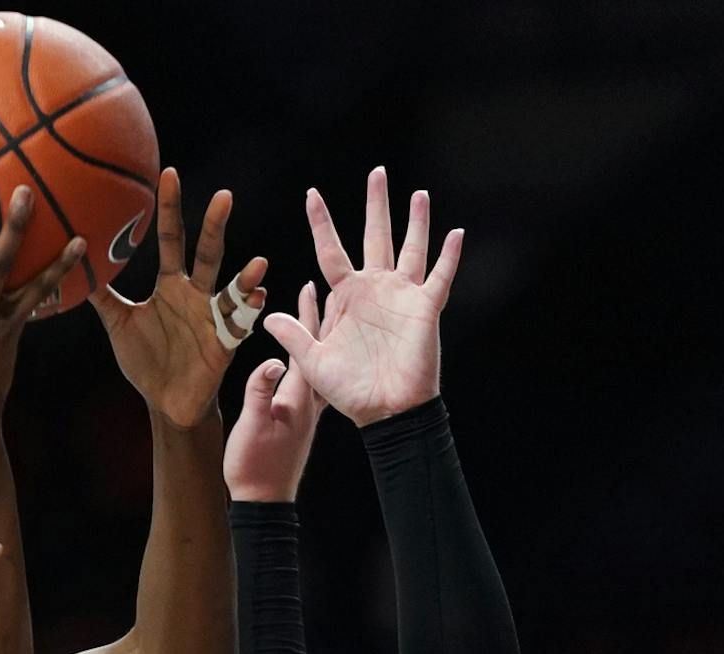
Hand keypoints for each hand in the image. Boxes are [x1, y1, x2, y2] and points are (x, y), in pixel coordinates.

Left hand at [89, 170, 268, 428]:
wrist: (166, 402)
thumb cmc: (146, 360)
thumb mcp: (118, 324)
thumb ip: (101, 296)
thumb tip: (71, 265)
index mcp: (171, 286)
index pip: (172, 238)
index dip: (170, 208)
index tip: (168, 173)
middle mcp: (196, 295)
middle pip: (206, 254)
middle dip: (215, 227)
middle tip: (223, 196)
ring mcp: (213, 318)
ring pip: (232, 290)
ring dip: (245, 278)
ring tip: (257, 264)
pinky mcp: (224, 345)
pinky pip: (240, 327)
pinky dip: (249, 314)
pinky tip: (257, 299)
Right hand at [223, 282, 329, 502]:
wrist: (265, 500)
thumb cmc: (255, 466)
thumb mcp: (253, 425)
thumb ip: (261, 392)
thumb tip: (272, 361)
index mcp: (298, 397)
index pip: (309, 348)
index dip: (311, 318)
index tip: (313, 289)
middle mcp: (308, 401)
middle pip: (320, 352)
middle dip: (322, 321)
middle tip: (327, 291)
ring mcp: (307, 413)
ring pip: (319, 367)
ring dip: (320, 341)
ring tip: (321, 318)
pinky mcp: (301, 423)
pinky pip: (312, 385)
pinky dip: (312, 364)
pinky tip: (305, 360)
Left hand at [265, 167, 463, 427]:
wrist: (384, 411)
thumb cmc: (349, 390)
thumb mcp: (313, 361)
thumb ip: (294, 335)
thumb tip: (268, 314)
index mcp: (346, 296)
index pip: (330, 250)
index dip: (321, 223)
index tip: (312, 194)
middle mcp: (375, 289)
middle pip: (376, 236)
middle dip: (376, 205)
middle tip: (377, 173)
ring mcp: (402, 296)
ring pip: (411, 248)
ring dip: (416, 221)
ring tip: (417, 194)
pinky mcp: (425, 309)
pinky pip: (439, 277)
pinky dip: (448, 256)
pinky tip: (456, 233)